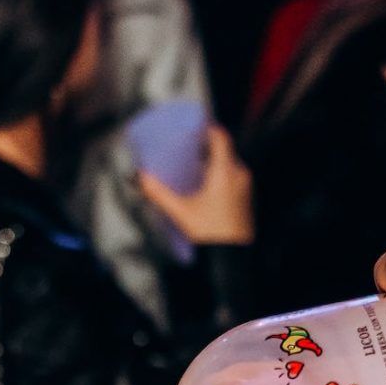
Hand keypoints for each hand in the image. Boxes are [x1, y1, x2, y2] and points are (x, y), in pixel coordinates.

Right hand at [135, 124, 254, 244]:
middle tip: (188, 146)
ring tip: (194, 166)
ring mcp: (245, 187)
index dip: (208, 127)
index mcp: (225, 171)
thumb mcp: (179, 211)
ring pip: (229, 164)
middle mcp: (239, 175)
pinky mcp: (245, 199)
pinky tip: (206, 186)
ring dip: (213, 161)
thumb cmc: (210, 234)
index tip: (195, 126)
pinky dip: (220, 175)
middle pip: (224, 149)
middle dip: (206, 146)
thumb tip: (140, 177)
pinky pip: (233, 178)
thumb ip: (158, 193)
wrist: (230, 258)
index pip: (221, 136)